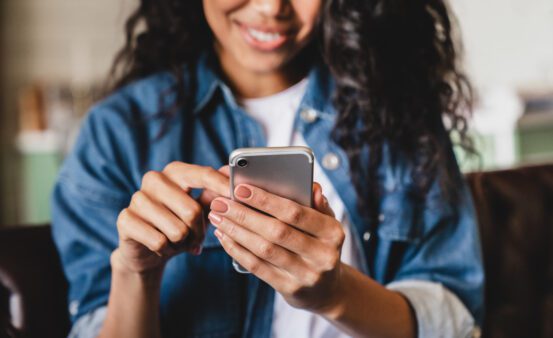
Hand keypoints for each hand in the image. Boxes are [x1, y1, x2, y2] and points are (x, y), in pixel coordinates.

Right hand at [113, 162, 229, 274]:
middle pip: (192, 210)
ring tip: (177, 241)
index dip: (222, 187)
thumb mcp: (200, 209)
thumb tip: (232, 175)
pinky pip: (159, 241)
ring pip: (177, 230)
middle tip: (196, 239)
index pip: (203, 174)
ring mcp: (137, 198)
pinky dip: (166, 250)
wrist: (147, 250)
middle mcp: (154, 179)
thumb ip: (215, 194)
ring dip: (182, 243)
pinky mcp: (125, 219)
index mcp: (175, 171)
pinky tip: (162, 247)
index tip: (238, 196)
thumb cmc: (178, 224)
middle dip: (199, 232)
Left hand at [208, 183, 345, 313]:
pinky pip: (258, 267)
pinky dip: (237, 250)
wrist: (327, 289)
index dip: (266, 200)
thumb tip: (312, 187)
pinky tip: (224, 236)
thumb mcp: (326, 224)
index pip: (295, 213)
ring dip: (236, 231)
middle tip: (220, 203)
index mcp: (333, 232)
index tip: (240, 188)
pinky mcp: (290, 289)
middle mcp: (323, 255)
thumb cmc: (320, 245)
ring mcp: (307, 275)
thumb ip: (317, 204)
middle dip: (244, 215)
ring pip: (264, 250)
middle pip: (276, 231)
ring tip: (217, 217)